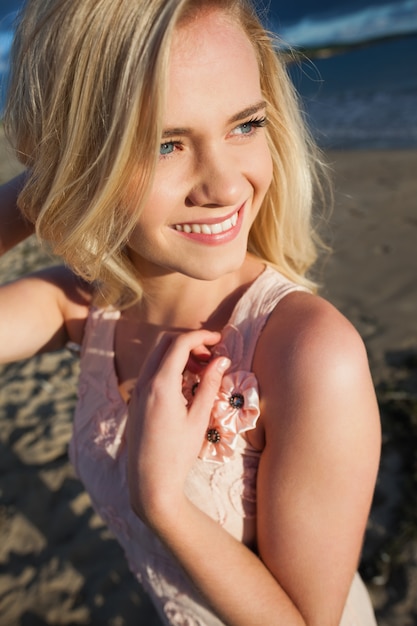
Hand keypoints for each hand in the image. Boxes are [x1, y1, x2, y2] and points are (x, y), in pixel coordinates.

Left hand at [127, 329, 229, 527]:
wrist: (150, 483)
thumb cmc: (178, 454)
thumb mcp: (199, 418)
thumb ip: (210, 384)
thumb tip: (222, 359)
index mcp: (160, 384)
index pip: (179, 343)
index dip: (201, 335)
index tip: (220, 339)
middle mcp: (144, 382)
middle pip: (164, 342)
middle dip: (189, 341)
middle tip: (211, 355)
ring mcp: (136, 391)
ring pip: (156, 356)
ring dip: (179, 354)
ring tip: (202, 370)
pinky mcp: (136, 401)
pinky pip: (151, 371)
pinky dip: (169, 367)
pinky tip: (187, 384)